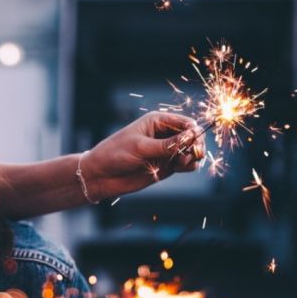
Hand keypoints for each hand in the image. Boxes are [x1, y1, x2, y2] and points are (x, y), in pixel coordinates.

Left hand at [80, 112, 205, 201]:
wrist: (101, 175)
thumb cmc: (115, 154)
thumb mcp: (141, 147)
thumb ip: (167, 145)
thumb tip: (192, 136)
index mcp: (157, 122)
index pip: (185, 122)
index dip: (194, 132)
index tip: (193, 143)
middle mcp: (164, 134)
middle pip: (192, 136)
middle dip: (195, 145)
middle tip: (190, 155)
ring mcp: (166, 151)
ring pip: (191, 151)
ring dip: (193, 156)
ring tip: (181, 163)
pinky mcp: (166, 165)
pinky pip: (186, 164)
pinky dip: (189, 166)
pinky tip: (180, 168)